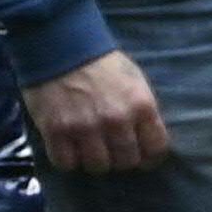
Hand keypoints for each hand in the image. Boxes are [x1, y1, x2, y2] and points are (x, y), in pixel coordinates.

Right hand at [24, 49, 163, 171]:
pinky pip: (65, 162)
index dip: (151, 157)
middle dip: (122, 160)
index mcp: (141, 106)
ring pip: (97, 166)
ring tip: (91, 150)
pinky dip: (68, 161)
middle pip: (126, 161)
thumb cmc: (103, 63)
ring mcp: (84, 127)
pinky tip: (69, 150)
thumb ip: (143, 111)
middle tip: (114, 152)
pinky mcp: (55, 130)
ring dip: (95, 161)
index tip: (143, 157)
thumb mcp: (136, 82)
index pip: (156, 148)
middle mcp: (115, 120)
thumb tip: (148, 138)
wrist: (61, 46)